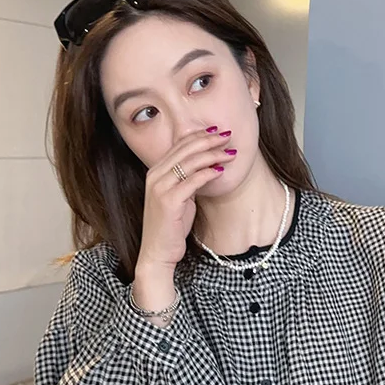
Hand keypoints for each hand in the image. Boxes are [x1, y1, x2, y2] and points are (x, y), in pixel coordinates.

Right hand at [138, 127, 237, 269]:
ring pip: (190, 162)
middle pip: (185, 149)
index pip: (179, 145)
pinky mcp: (168, 200)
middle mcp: (155, 176)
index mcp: (155, 172)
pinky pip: (193, 180)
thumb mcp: (180, 198)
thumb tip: (206, 167)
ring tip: (230, 153)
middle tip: (227, 136)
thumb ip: (187, 180)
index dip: (200, 136)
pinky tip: (221, 171)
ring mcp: (160, 187)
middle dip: (209, 140)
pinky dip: (208, 174)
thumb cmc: (171, 227)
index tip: (218, 132)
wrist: (158, 252)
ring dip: (212, 155)